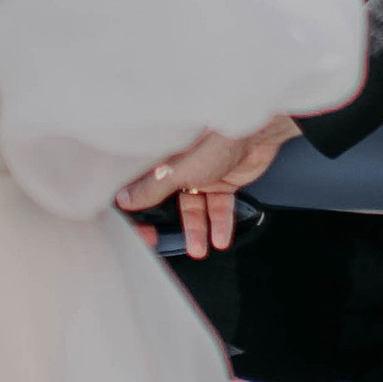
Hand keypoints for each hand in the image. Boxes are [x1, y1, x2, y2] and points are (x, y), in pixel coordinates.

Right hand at [117, 120, 296, 259]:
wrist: (257, 132)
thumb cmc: (216, 138)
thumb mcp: (177, 169)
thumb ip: (151, 188)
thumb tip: (125, 200)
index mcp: (161, 157)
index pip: (141, 186)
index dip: (138, 209)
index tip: (139, 230)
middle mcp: (179, 166)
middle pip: (166, 200)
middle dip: (166, 224)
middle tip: (162, 244)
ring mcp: (202, 174)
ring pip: (194, 207)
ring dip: (197, 230)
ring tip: (198, 250)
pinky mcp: (223, 181)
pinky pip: (218, 207)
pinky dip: (220, 223)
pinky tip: (219, 239)